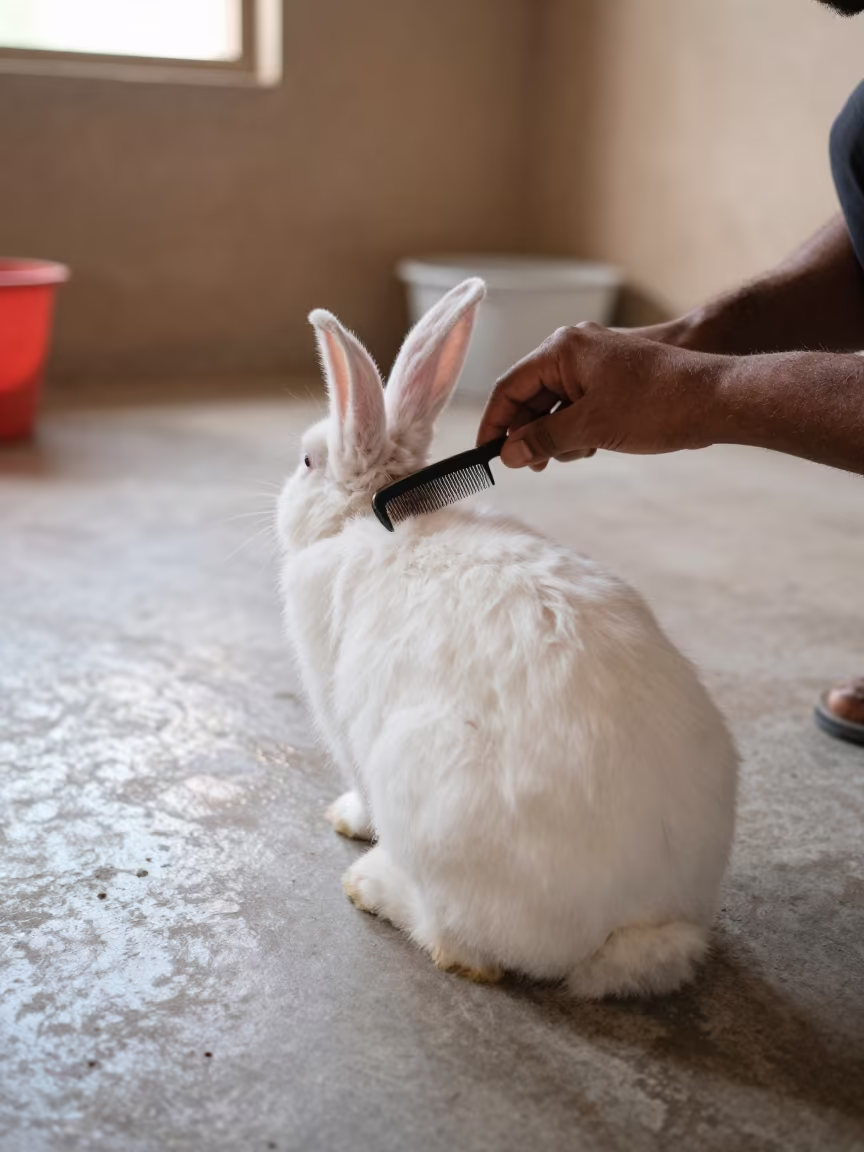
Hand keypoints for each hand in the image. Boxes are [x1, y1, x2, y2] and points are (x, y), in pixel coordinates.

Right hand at [477, 322, 725, 470]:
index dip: (495, 424)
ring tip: (573, 454)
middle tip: (531, 465)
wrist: (716, 399)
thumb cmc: (656, 405)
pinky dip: (577, 428)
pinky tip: (592, 447)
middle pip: (531, 394)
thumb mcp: (590, 428)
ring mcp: (596, 363)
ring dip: (555, 434)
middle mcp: (575, 349)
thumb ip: (543, 439)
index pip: (510, 386)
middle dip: (529, 432)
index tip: (488, 456)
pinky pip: (578, 405)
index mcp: (563, 349)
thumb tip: (508, 453)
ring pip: (555, 404)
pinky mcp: (614, 379)